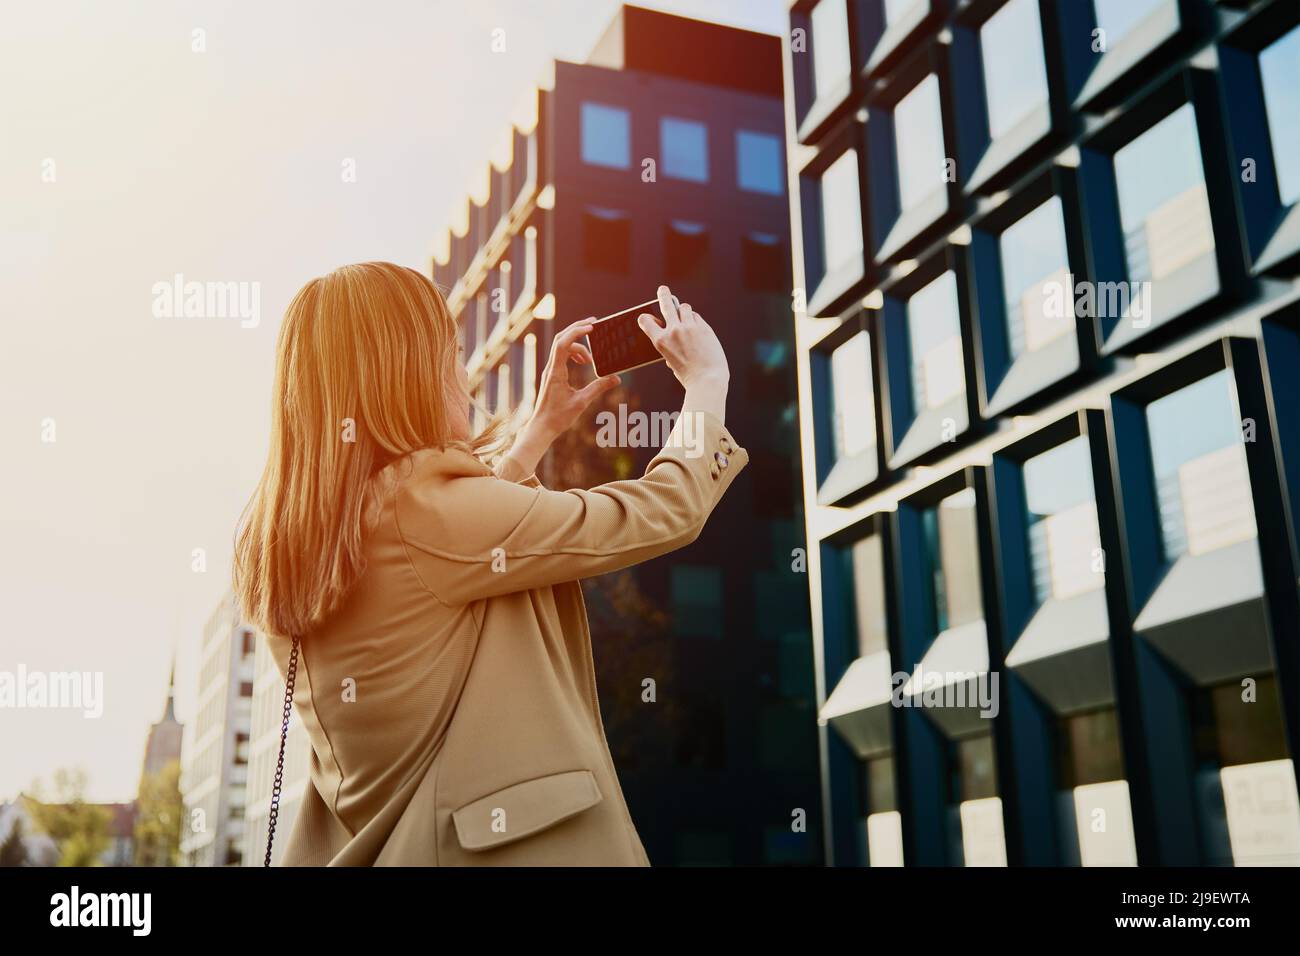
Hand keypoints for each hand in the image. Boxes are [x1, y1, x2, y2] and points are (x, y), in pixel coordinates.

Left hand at [528, 318, 620, 440]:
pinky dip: (574, 354)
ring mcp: (550, 370)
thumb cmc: (558, 417)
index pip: (563, 343)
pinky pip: (562, 356)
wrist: (542, 427)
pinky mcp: (552, 374)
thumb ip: (599, 387)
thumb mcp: (582, 402)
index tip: (592, 328)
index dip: (577, 332)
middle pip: (561, 338)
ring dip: (578, 346)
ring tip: (591, 359)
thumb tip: (616, 378)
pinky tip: (583, 363)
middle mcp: (551, 367)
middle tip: (593, 324)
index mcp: (556, 372)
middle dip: (576, 328)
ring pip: (562, 346)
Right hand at [636, 286, 728, 391]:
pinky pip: (697, 317)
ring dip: (684, 310)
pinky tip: (698, 331)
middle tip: (663, 289)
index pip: (645, 321)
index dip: (645, 318)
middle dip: (663, 295)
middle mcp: (673, 331)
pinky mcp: (703, 327)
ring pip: (684, 307)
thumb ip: (671, 346)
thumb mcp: (672, 361)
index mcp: (660, 342)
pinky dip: (696, 321)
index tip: (646, 316)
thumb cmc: (689, 375)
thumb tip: (674, 333)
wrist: (708, 380)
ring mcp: (689, 327)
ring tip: (686, 316)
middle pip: (666, 304)